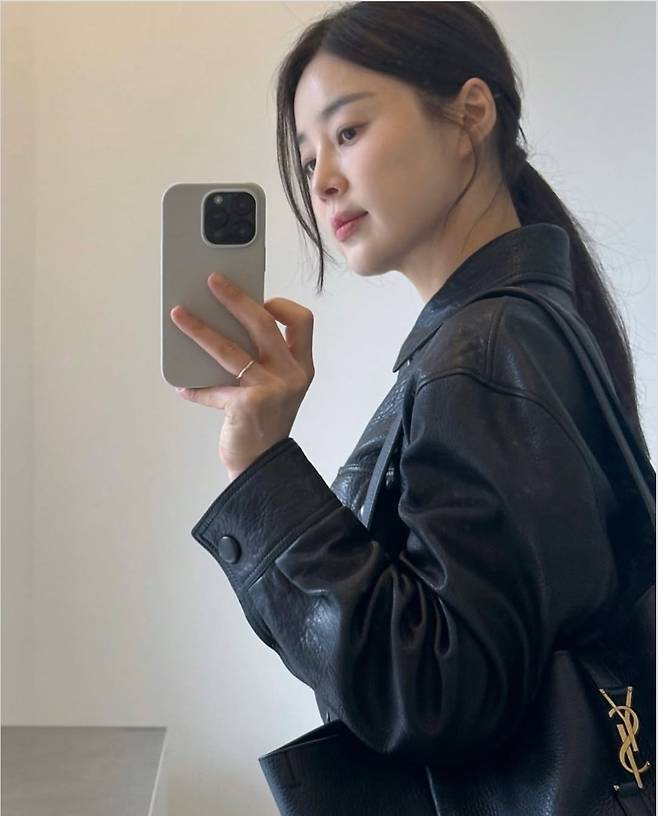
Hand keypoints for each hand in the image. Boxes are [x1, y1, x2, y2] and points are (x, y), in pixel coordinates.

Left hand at [170, 272, 314, 478]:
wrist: (264, 466)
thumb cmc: (265, 425)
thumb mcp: (275, 389)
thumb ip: (260, 362)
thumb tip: (221, 328)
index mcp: (301, 367)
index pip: (302, 322)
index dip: (282, 305)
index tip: (262, 300)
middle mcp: (292, 375)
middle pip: (262, 324)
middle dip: (235, 298)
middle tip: (212, 281)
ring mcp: (272, 389)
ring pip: (230, 350)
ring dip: (199, 330)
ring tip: (178, 316)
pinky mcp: (248, 404)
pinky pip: (214, 387)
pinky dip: (195, 387)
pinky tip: (183, 385)